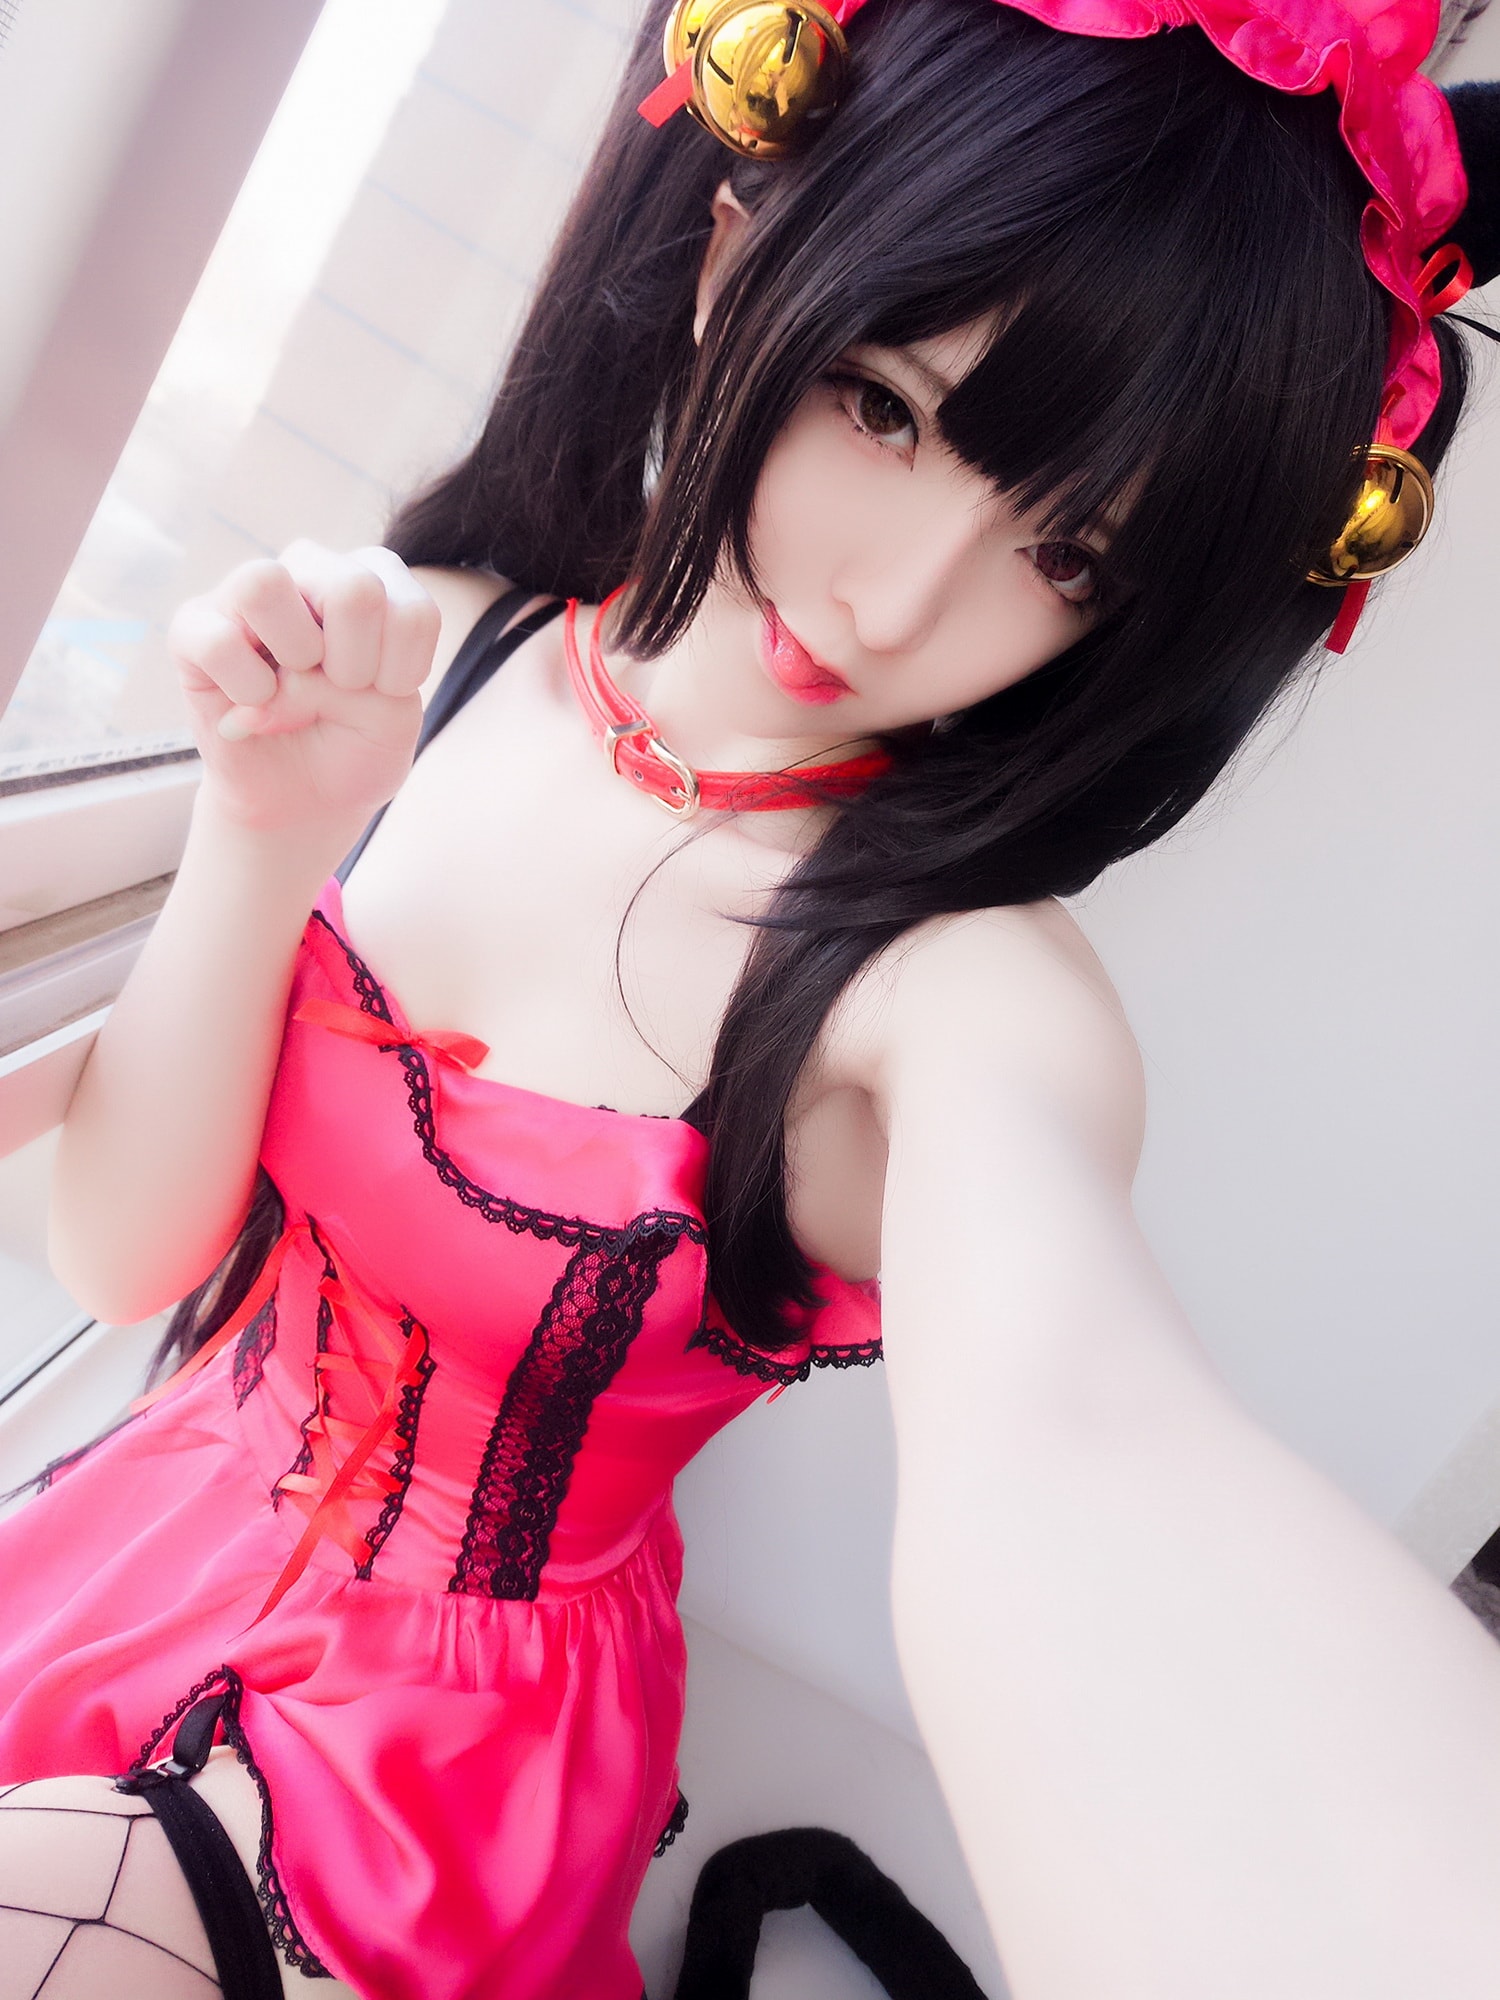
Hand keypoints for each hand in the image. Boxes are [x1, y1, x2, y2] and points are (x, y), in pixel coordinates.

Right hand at [168, 540, 439, 841]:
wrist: (304, 799)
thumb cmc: (353, 744)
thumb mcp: (389, 720)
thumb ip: (368, 683)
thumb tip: (285, 670)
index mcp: (372, 581)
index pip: (411, 612)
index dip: (404, 674)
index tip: (386, 696)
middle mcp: (309, 573)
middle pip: (353, 587)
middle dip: (357, 666)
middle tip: (341, 691)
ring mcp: (246, 597)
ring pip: (264, 582)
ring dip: (295, 656)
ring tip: (293, 689)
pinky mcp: (193, 632)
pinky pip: (216, 641)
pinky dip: (247, 689)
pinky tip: (255, 706)